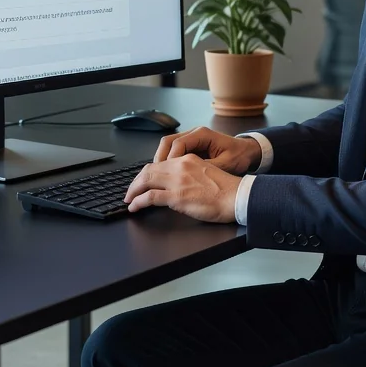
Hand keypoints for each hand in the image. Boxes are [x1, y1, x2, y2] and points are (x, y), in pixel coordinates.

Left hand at [124, 155, 240, 222]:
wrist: (236, 196)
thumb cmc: (226, 189)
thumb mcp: (205, 172)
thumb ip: (189, 173)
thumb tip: (177, 183)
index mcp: (187, 159)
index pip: (159, 163)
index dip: (147, 173)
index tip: (142, 181)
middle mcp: (180, 166)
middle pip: (149, 170)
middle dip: (136, 182)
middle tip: (130, 191)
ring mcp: (177, 181)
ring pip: (146, 181)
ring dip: (133, 191)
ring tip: (129, 199)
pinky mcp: (177, 196)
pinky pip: (150, 197)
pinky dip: (138, 202)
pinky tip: (134, 207)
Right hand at [153, 126, 261, 174]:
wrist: (248, 151)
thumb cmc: (239, 156)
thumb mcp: (226, 164)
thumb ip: (207, 168)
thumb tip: (189, 176)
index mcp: (202, 134)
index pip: (178, 143)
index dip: (170, 158)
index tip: (167, 173)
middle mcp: (194, 133)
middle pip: (168, 141)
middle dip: (160, 159)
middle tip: (155, 175)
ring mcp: (191, 139)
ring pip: (168, 145)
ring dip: (161, 160)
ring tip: (157, 176)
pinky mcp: (191, 147)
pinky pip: (174, 151)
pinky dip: (168, 162)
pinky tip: (166, 175)